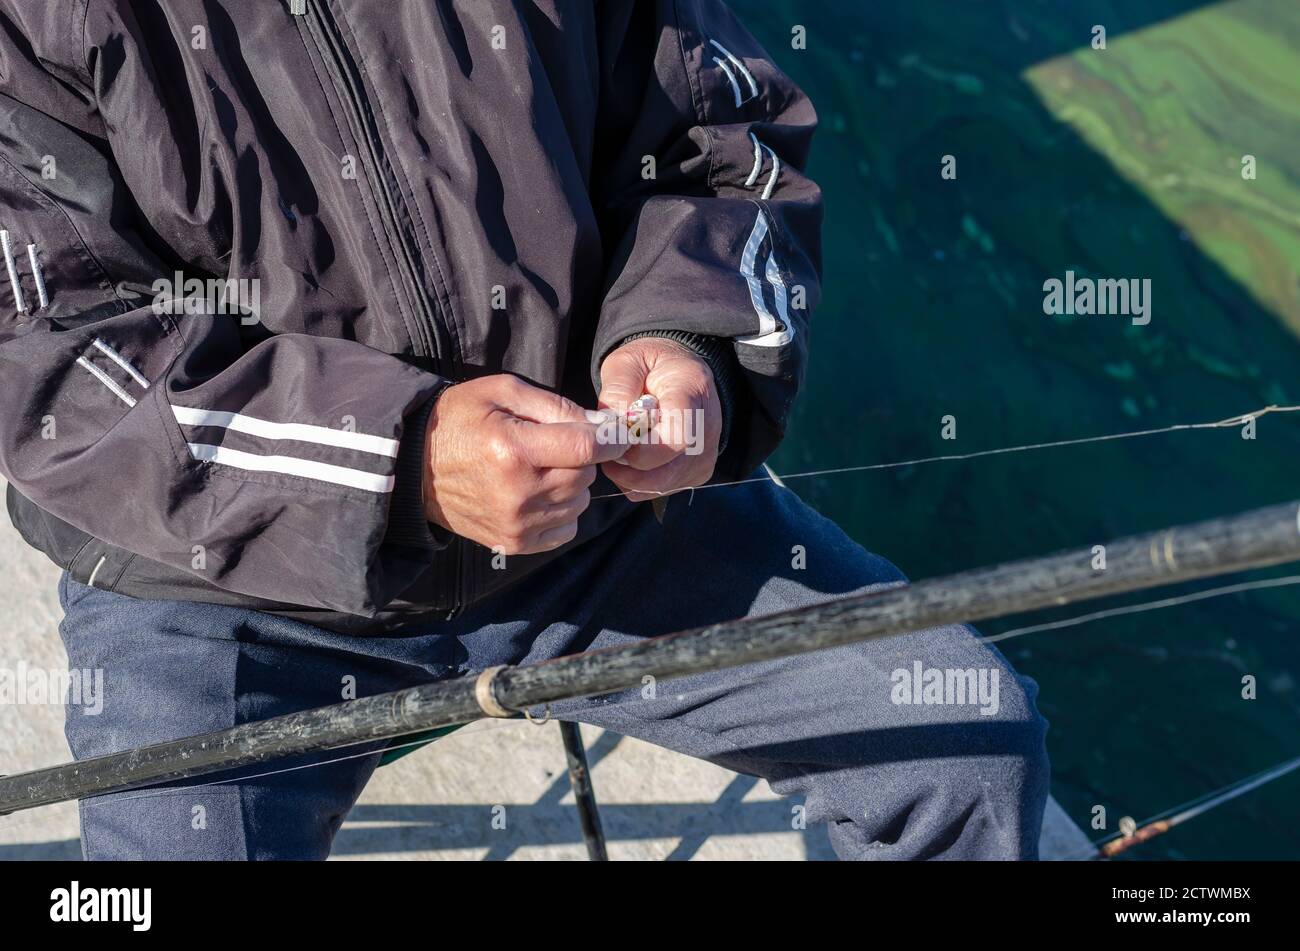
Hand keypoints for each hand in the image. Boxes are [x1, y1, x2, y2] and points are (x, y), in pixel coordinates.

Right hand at [423, 375, 626, 553]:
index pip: (586, 447)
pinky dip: (562, 511)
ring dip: (572, 485)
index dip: (611, 438)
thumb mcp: (502, 392)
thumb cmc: (460, 419)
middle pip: (585, 475)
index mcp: (513, 449)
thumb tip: (602, 426)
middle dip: (582, 457)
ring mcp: (516, 523)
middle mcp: (518, 492)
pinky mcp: (514, 543)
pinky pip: (566, 530)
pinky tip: (539, 494)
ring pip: (579, 503)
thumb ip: (555, 406)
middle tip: (557, 445)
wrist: (415, 466)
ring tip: (542, 469)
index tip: (619, 434)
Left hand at [597, 337, 721, 502]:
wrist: (680, 375)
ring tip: (618, 450)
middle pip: (664, 469)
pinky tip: (632, 458)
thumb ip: (618, 388)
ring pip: (659, 486)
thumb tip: (613, 425)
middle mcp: (708, 428)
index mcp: (693, 391)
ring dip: (628, 476)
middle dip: (627, 463)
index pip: (676, 437)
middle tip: (609, 443)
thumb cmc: (651, 366)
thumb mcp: (627, 361)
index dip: (639, 445)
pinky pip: (660, 490)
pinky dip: (638, 481)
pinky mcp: (698, 473)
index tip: (618, 432)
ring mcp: (705, 455)